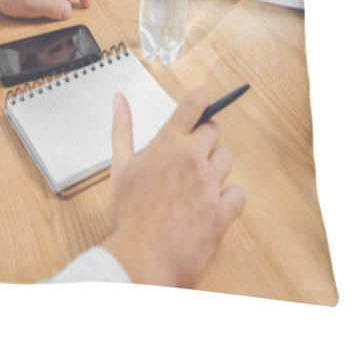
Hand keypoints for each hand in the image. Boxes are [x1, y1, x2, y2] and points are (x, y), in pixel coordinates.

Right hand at [102, 88, 244, 287]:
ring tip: (195, 179)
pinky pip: (238, 193)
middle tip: (189, 152)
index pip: (194, 106)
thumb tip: (119, 100)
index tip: (201, 99)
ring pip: (226, 159)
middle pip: (214, 131)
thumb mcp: (119, 165)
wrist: (140, 257)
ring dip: (214, 164)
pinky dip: (228, 195)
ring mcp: (210, 185)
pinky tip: (210, 201)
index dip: (199, 99)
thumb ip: (122, 128)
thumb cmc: (128, 214)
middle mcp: (193, 159)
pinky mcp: (222, 212)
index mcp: (168, 144)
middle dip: (203, 137)